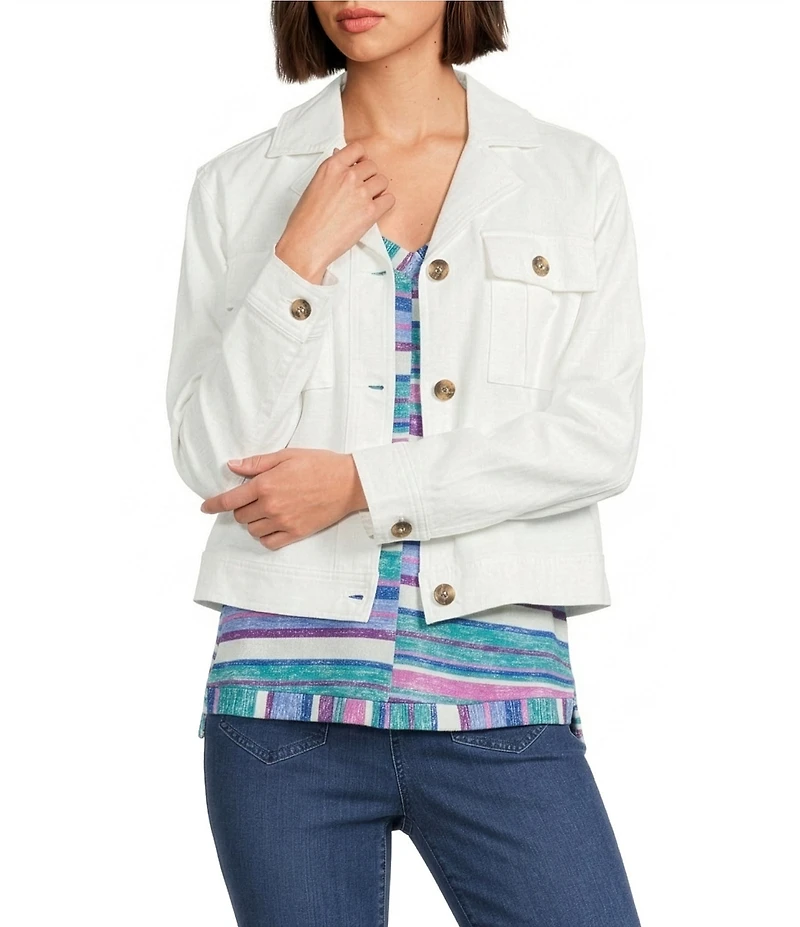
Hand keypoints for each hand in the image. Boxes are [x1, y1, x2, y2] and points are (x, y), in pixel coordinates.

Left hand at [199, 449, 367, 549]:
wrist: (349, 482)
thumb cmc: (320, 464)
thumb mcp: (286, 456)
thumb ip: (257, 463)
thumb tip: (232, 466)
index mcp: (266, 485)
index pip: (230, 499)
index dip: (214, 504)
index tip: (205, 507)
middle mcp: (271, 506)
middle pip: (241, 516)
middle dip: (241, 508)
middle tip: (253, 499)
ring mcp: (284, 522)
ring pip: (253, 530)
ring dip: (253, 522)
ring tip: (264, 511)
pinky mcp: (296, 533)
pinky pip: (269, 542)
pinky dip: (264, 536)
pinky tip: (270, 526)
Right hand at [274, 141, 395, 283]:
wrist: (306, 244)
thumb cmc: (306, 219)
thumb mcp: (314, 185)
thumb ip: (332, 172)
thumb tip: (343, 159)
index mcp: (332, 166)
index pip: (357, 148)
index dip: (361, 158)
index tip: (359, 168)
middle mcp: (348, 176)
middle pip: (372, 166)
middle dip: (369, 177)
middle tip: (361, 191)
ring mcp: (360, 193)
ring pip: (382, 181)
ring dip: (378, 190)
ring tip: (366, 202)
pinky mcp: (370, 212)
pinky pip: (389, 199)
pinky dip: (385, 204)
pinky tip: (374, 210)